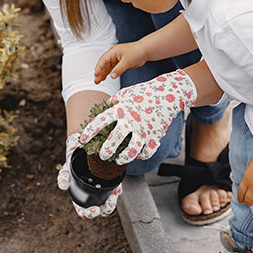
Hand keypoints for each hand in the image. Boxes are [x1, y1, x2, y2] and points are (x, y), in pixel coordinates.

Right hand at [57, 133, 122, 218]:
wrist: (83, 147)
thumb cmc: (72, 161)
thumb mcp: (66, 168)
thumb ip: (63, 177)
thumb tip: (62, 186)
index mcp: (81, 197)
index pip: (84, 211)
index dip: (89, 214)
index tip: (95, 210)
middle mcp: (93, 196)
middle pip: (100, 210)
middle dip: (105, 210)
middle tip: (107, 204)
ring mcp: (103, 189)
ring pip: (110, 202)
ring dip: (113, 202)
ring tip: (114, 194)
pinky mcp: (112, 181)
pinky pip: (117, 189)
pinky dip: (118, 190)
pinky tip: (117, 186)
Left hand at [80, 70, 196, 163]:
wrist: (169, 93)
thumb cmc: (144, 92)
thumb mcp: (126, 93)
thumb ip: (113, 102)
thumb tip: (102, 108)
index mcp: (120, 109)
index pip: (100, 121)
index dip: (89, 132)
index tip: (83, 140)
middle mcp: (130, 121)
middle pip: (113, 141)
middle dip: (105, 152)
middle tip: (102, 155)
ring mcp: (143, 130)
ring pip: (130, 152)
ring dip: (122, 159)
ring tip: (118, 160)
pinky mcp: (155, 137)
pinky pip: (146, 153)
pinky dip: (141, 155)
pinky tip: (137, 154)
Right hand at [94, 43, 148, 83]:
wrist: (145, 51)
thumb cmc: (137, 52)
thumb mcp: (127, 61)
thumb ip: (119, 69)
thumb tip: (112, 76)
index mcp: (113, 52)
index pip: (103, 60)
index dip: (99, 67)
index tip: (96, 74)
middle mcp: (113, 55)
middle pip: (103, 64)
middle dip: (99, 72)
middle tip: (96, 80)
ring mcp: (116, 59)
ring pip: (106, 67)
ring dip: (102, 74)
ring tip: (98, 81)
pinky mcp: (120, 63)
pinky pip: (111, 69)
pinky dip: (108, 73)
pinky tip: (104, 78)